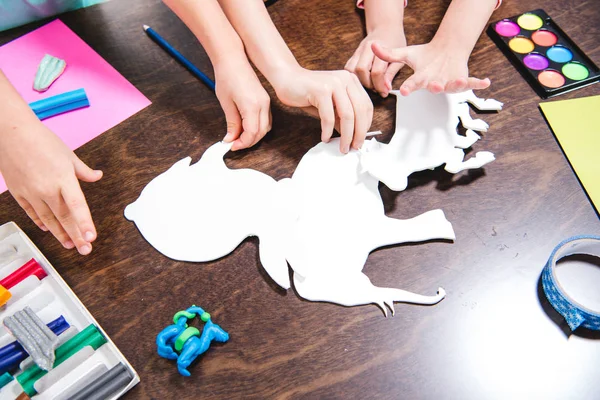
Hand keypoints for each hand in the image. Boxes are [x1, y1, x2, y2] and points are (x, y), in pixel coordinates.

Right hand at [0, 122, 101, 254]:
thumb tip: (97, 176)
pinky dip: (42, 222)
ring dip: (61, 234)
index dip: (85, 223)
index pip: (77, 205)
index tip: (91, 238)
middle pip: (64, 217)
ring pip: (48, 219)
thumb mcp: (69, 155)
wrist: (11, 133)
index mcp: (63, 178)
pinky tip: (49, 230)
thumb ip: (83, 171)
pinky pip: (32, 213)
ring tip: (71, 245)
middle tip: (86, 250)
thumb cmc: (42, 140)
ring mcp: (31, 192)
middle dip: (76, 236)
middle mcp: (47, 189)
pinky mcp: (19, 193)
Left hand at [215, 58, 271, 150]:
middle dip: (248, 142)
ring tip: (239, 136)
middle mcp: (263, 105)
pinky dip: (258, 127)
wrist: (232, 59)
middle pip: (260, 133)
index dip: (242, 143)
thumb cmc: (227, 76)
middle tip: (234, 143)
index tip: (231, 145)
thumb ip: (232, 123)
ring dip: (254, 135)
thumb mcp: (226, 103)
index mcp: (252, 106)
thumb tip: (231, 138)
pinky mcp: (265, 99)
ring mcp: (266, 102)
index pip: (252, 134)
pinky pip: (266, 119)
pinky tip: (246, 127)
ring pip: (265, 127)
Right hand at [272, 67, 372, 152]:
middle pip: (360, 111)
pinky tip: (325, 138)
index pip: (366, 106)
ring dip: (346, 135)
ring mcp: (334, 83)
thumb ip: (341, 117)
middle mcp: (345, 79)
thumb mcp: (330, 106)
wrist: (287, 78)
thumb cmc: (308, 93)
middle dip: (358, 133)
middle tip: (354, 147)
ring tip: (342, 147)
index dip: (366, 125)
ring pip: (347, 115)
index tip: (360, 139)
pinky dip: (327, 130)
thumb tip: (353, 136)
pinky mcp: (321, 90)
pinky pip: (328, 116)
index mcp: (351, 81)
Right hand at [345, 27, 405, 96]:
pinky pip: (348, 67)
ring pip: (351, 69)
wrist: (386, 27)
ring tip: (370, 84)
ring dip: (359, 81)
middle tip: (376, 88)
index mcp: (381, 48)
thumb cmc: (395, 42)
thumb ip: (391, 73)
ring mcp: (358, 50)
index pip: (377, 72)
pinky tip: (364, 79)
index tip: (385, 92)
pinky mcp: (354, 54)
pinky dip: (354, 76)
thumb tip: (385, 89)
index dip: (380, 85)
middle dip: (368, 84)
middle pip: (361, 70)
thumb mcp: (400, 56)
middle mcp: (367, 48)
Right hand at [371, 41, 489, 95]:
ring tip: (459, 81)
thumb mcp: (407, 54)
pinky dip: (479, 84)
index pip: (412, 84)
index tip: (402, 91)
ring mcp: (449, 83)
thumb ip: (389, 53)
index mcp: (421, 79)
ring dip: (455, 85)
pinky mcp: (463, 80)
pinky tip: (486, 82)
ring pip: (452, 86)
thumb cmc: (426, 57)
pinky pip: (471, 84)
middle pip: (434, 87)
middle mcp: (435, 83)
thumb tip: (373, 45)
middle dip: (435, 87)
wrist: (445, 53)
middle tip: (434, 85)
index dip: (408, 88)